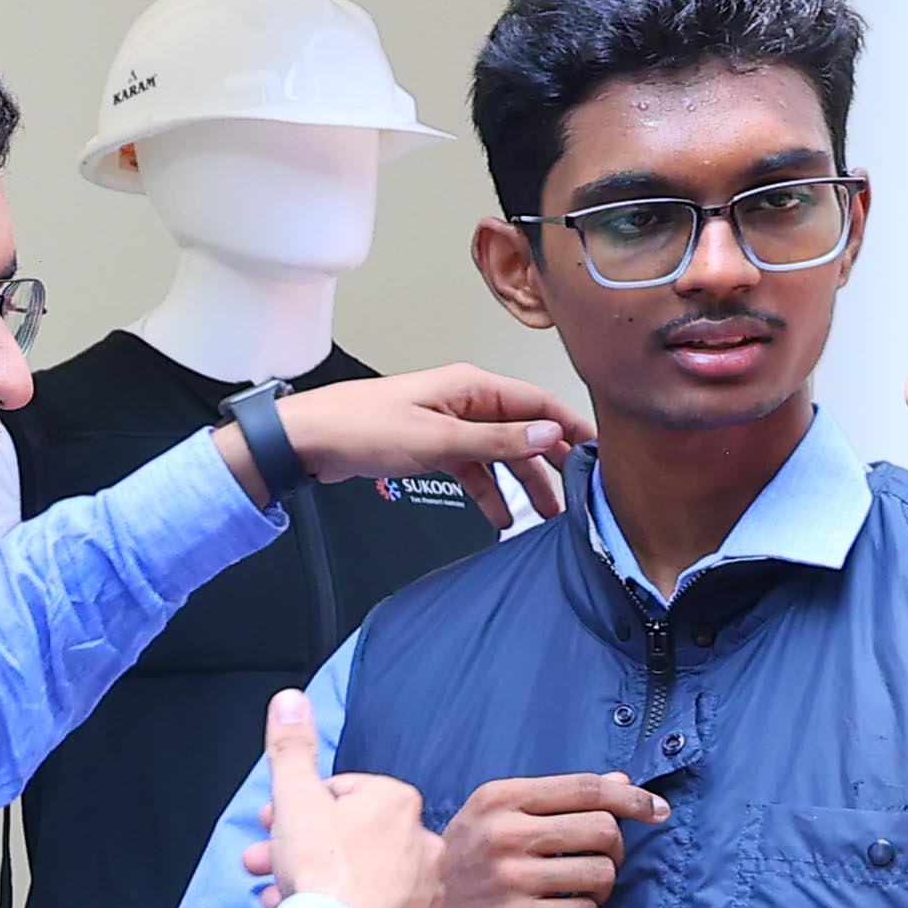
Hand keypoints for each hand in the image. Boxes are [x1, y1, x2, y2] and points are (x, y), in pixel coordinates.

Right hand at [234, 689, 440, 907]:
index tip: (272, 823)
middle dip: (300, 846)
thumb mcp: (294, 798)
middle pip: (349, 836)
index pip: (341, 791)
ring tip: (280, 896)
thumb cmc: (324, 873)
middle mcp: (420, 841)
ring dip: (317, 882)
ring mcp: (422, 889)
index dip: (298, 806)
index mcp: (395, 802)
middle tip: (264, 860)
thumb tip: (290, 700)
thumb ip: (291, 748)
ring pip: (360, 877)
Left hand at [258, 365, 586, 527]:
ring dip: (520, 485)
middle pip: (522, 432)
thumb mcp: (438, 440)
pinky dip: (487, 492)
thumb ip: (496, 440)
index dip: (569, 427)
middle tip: (576, 497)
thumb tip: (549, 435)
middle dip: (549, 465)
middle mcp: (465, 401)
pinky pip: (471, 469)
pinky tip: (499, 520)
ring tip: (544, 518)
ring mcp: (448, 424)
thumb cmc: (362, 427)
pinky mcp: (430, 446)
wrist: (309, 440)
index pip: (537, 404)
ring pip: (498, 455)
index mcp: (471, 387)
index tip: (598, 452)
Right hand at [402, 772, 663, 907]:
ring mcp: (511, 878)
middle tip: (603, 860)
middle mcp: (506, 832)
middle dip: (615, 848)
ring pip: (600, 873)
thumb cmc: (459, 860)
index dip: (631, 797)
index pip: (585, 788)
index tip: (656, 809)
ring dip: (603, 885)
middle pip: (602, 829)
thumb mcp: (495, 815)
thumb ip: (556, 799)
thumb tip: (619, 779)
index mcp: (501, 798)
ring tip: (584, 890)